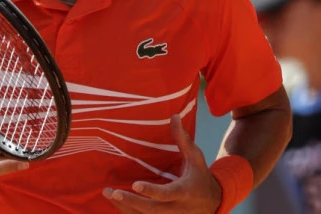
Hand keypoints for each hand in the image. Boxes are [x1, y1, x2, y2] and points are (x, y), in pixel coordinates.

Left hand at [103, 114, 221, 212]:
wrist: (212, 203)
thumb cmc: (200, 176)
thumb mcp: (196, 157)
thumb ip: (183, 139)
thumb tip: (174, 115)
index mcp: (185, 191)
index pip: (167, 194)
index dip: (151, 191)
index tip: (135, 185)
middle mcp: (177, 209)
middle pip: (152, 210)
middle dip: (131, 202)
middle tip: (113, 192)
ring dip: (125, 207)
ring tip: (107, 193)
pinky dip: (129, 212)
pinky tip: (116, 202)